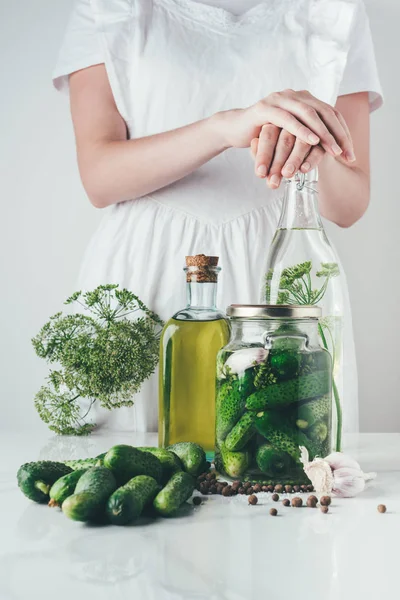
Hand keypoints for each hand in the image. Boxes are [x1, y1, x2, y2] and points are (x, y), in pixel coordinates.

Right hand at [217, 89, 354, 172]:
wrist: (235, 129)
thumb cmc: (264, 135)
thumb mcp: (291, 135)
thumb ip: (309, 134)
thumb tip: (333, 149)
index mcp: (304, 100)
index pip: (331, 114)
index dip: (343, 133)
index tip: (350, 154)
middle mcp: (295, 95)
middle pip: (324, 112)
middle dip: (338, 134)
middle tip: (345, 154)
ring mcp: (279, 99)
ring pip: (309, 114)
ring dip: (323, 134)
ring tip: (333, 151)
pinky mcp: (265, 108)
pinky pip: (288, 119)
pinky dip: (301, 130)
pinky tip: (312, 141)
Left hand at [250, 125, 325, 188]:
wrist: (301, 143)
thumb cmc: (273, 146)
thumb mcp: (263, 148)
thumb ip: (259, 149)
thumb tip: (254, 144)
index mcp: (276, 119)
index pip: (268, 136)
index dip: (263, 155)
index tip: (260, 173)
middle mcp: (293, 121)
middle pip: (285, 141)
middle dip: (278, 163)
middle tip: (273, 181)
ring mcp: (309, 129)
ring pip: (302, 143)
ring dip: (294, 160)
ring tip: (287, 175)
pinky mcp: (322, 139)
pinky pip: (318, 149)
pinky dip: (312, 159)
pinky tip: (304, 169)